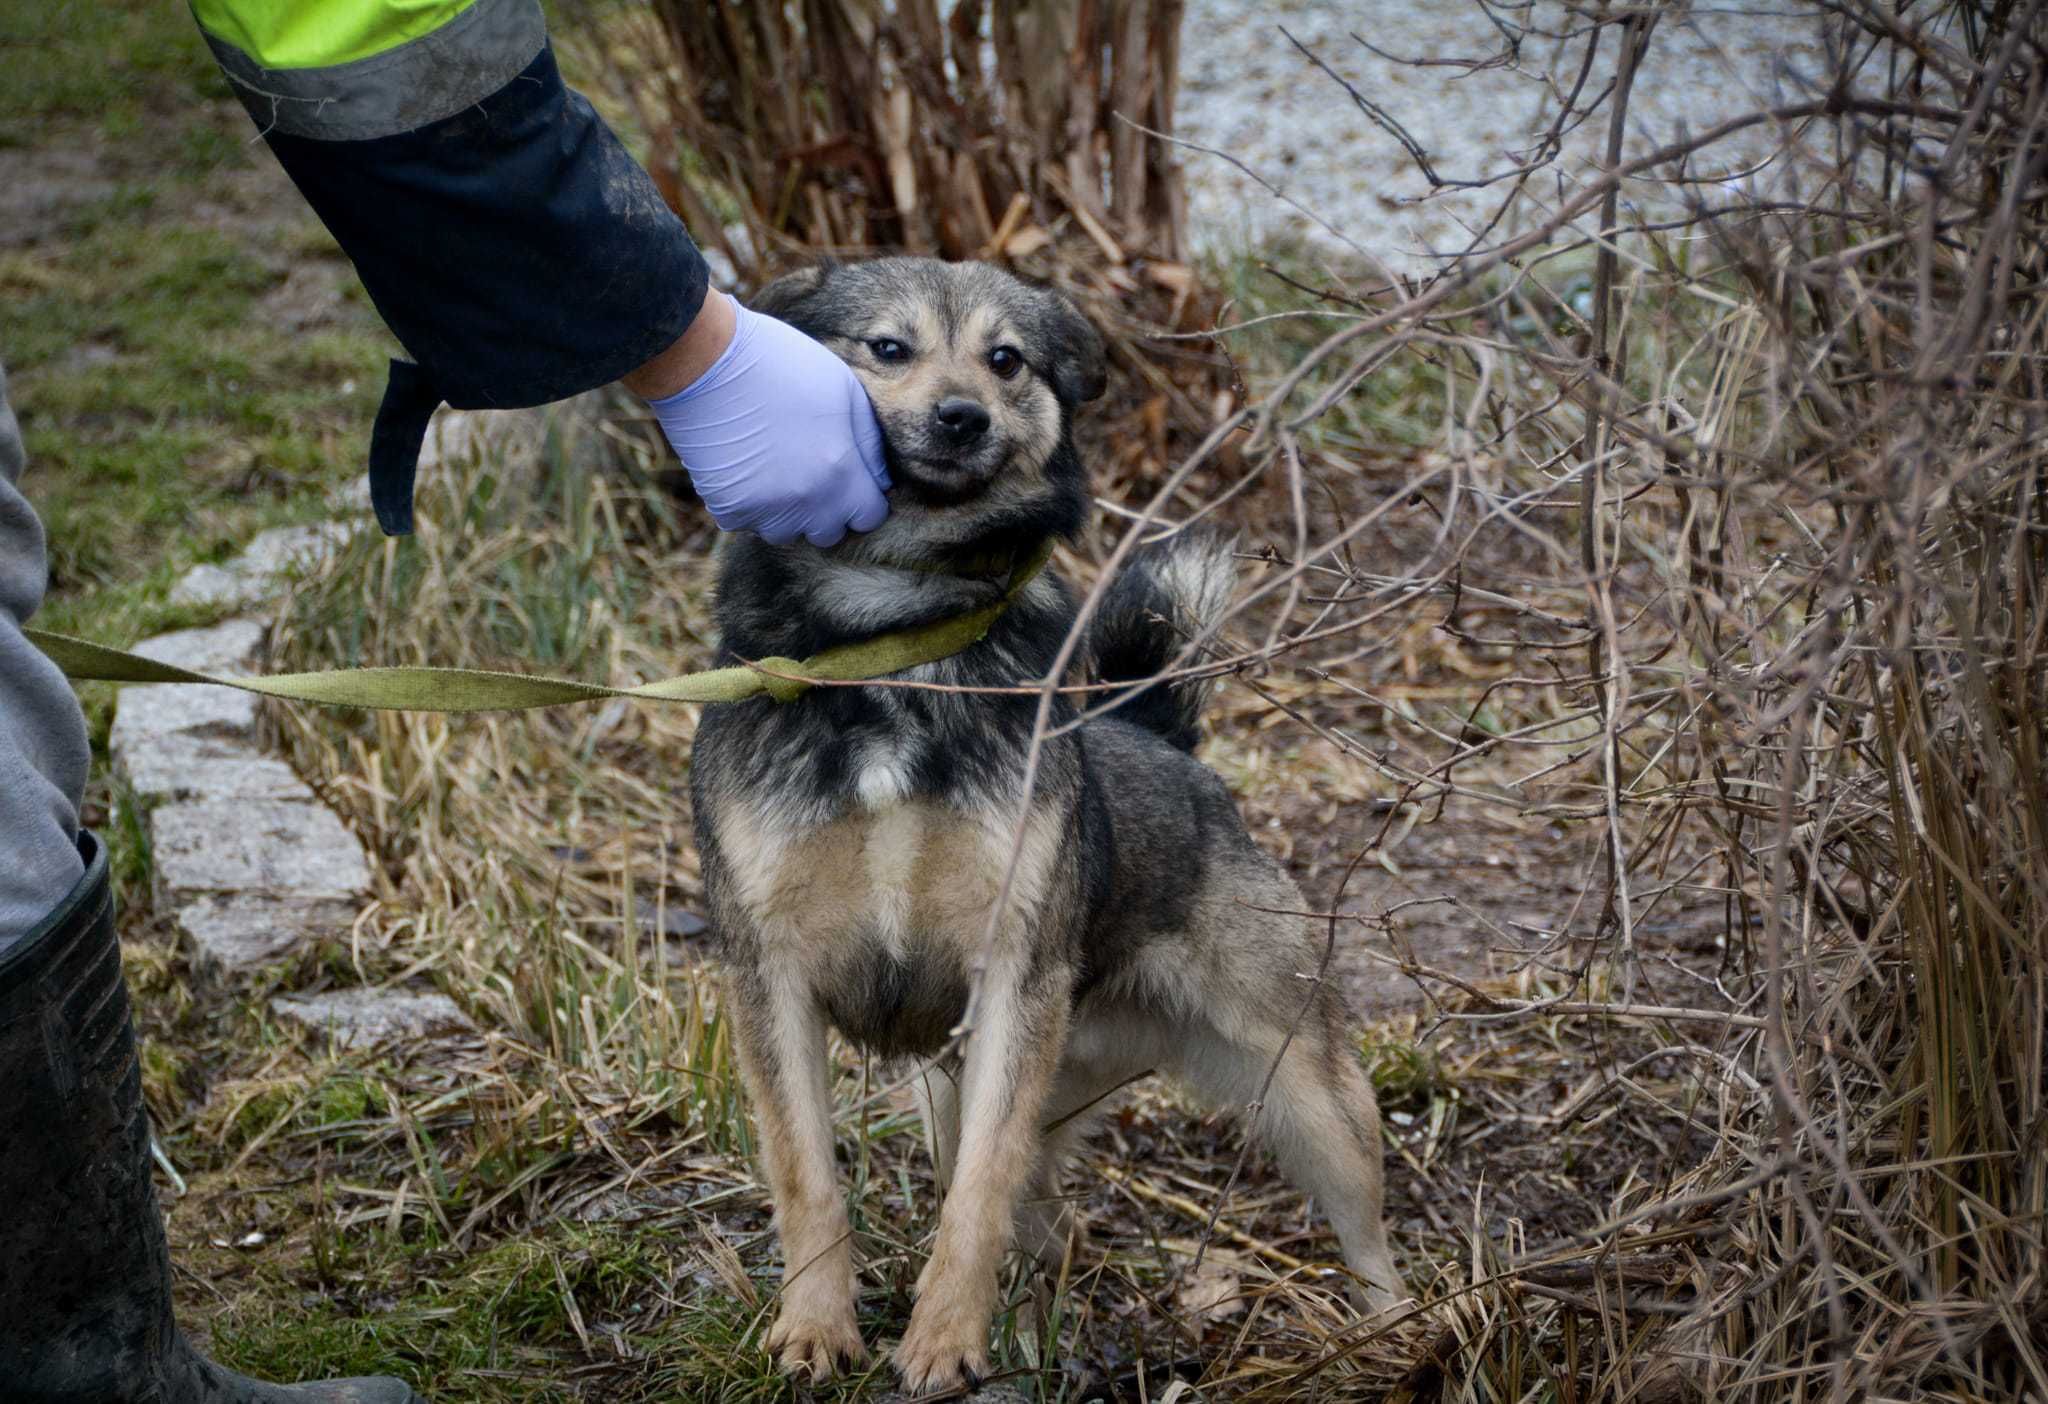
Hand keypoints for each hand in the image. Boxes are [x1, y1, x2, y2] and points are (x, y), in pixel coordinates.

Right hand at [637, 295, 890, 546]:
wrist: (707, 360)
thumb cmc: (782, 365)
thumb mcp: (845, 390)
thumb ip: (870, 443)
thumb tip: (882, 481)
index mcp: (841, 473)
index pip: (869, 517)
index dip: (863, 499)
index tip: (850, 481)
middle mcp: (807, 502)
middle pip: (828, 533)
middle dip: (826, 510)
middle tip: (809, 472)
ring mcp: (765, 509)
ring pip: (786, 533)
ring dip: (785, 511)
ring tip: (775, 469)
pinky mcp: (727, 508)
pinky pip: (746, 524)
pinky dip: (746, 505)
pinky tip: (744, 468)